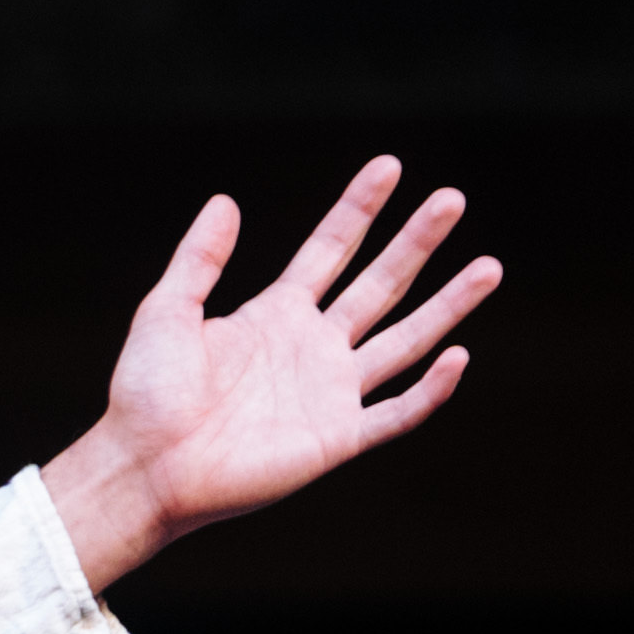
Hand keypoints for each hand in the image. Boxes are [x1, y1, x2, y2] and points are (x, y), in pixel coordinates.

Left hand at [38, 157, 495, 590]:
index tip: (389, 166)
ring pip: (405, 340)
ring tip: (489, 266)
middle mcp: (312, 347)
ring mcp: (330, 392)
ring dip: (447, 305)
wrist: (144, 467)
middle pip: (379, 283)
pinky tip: (459, 356)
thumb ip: (198, 260)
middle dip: (416, 242)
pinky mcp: (337, 438)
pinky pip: (396, 412)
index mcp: (275, 314)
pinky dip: (430, 390)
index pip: (330, 249)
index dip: (359, 208)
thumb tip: (226, 200)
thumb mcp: (165, 312)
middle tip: (453, 198)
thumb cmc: (145, 395)